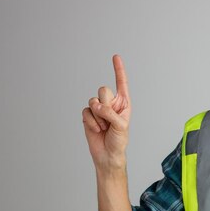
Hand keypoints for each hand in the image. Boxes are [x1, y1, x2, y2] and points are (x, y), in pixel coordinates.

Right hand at [82, 55, 131, 169]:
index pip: (121, 83)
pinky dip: (91, 121)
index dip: (118, 69)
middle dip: (105, 104)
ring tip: (104, 127)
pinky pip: (86, 111)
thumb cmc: (119, 140)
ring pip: (93, 101)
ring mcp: (99, 109)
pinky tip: (96, 129)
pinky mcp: (88, 115)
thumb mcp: (121, 126)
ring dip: (98, 116)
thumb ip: (110, 113)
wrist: (107, 154)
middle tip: (109, 118)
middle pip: (103, 90)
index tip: (116, 56)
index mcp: (123, 103)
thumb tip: (96, 105)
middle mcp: (111, 103)